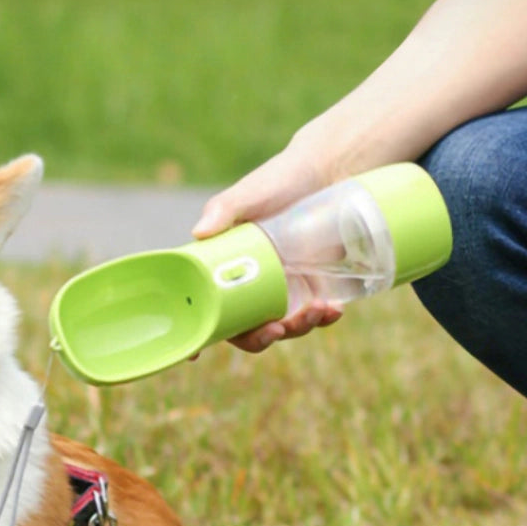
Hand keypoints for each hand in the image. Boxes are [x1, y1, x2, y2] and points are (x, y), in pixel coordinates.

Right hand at [192, 146, 342, 353]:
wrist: (329, 170)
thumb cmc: (280, 179)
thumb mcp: (249, 193)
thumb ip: (224, 209)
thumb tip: (199, 232)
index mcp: (223, 266)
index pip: (203, 305)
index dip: (198, 332)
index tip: (193, 355)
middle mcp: (248, 283)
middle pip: (243, 328)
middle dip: (259, 338)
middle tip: (276, 328)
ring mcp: (281, 288)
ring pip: (281, 326)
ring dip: (296, 329)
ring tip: (318, 310)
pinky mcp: (312, 286)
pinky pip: (313, 315)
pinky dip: (323, 318)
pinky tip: (333, 310)